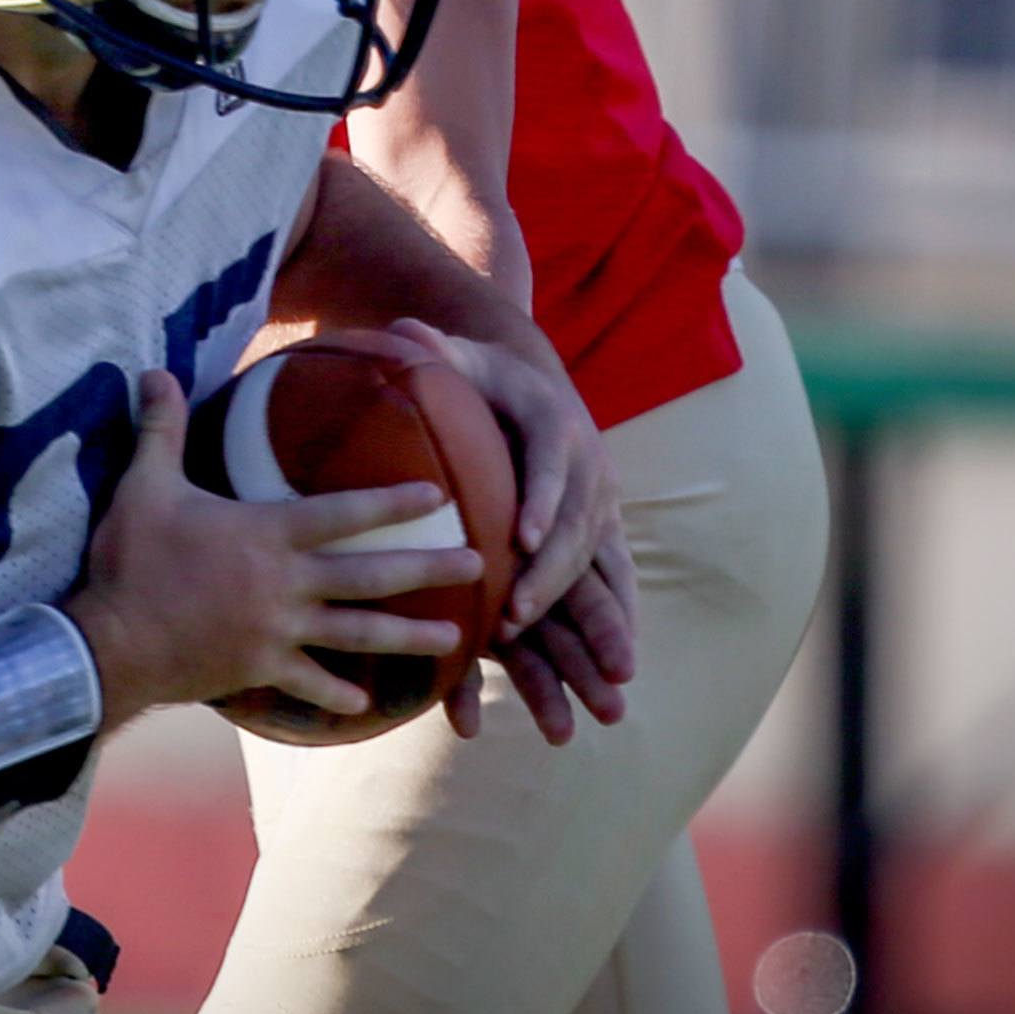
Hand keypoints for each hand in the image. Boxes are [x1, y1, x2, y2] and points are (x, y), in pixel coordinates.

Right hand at [66, 371, 484, 730]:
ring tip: (456, 641)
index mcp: (267, 534)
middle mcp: (286, 585)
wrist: (110, 645)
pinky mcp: (261, 671)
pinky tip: (366, 703)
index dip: (393, 500)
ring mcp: (279, 634)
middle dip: (429, 569)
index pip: (343, 513)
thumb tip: (152, 370)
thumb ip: (162, 428)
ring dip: (409, 637)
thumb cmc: (131, 560)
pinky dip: (339, 694)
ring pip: (358, 635)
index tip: (440, 492)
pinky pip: (311, 684)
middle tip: (481, 565)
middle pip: (371, 576)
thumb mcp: (144, 485)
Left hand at [391, 319, 635, 740]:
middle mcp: (587, 466)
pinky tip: (607, 680)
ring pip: (598, 566)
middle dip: (553, 575)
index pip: (551, 458)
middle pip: (578, 525)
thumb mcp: (458, 356)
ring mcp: (598, 506)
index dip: (542, 497)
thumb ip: (433, 351)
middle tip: (516, 615)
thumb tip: (403, 333)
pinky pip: (610, 585)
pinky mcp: (599, 536)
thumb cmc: (481, 377)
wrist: (530, 388)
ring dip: (595, 622)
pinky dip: (611, 628)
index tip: (524, 538)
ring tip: (583, 671)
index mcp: (553, 419)